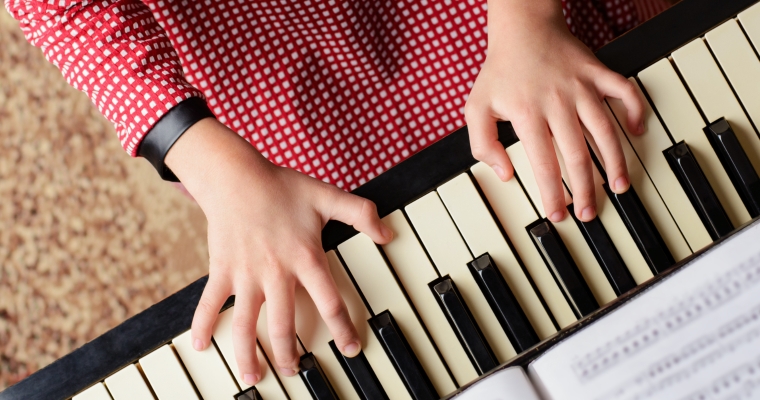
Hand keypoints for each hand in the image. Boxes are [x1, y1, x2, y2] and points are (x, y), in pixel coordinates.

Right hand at [165, 118, 392, 384]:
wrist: (236, 176)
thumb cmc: (281, 186)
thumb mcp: (327, 196)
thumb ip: (361, 214)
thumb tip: (387, 233)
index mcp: (305, 258)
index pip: (330, 302)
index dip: (342, 329)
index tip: (349, 349)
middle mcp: (276, 272)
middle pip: (284, 326)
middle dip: (290, 356)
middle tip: (295, 373)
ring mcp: (246, 274)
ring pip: (246, 325)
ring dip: (248, 355)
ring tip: (254, 376)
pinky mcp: (222, 270)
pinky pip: (210, 304)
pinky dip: (203, 325)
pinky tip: (199, 346)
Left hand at [465, 0, 644, 221]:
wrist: (522, 27)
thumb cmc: (499, 71)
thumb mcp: (476, 108)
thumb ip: (482, 144)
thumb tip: (505, 173)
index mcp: (527, 114)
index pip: (544, 164)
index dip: (553, 194)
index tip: (557, 215)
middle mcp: (558, 103)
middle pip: (578, 155)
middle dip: (586, 189)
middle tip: (589, 213)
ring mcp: (581, 87)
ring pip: (605, 130)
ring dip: (616, 161)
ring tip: (620, 186)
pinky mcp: (598, 72)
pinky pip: (625, 91)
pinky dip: (636, 110)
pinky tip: (637, 131)